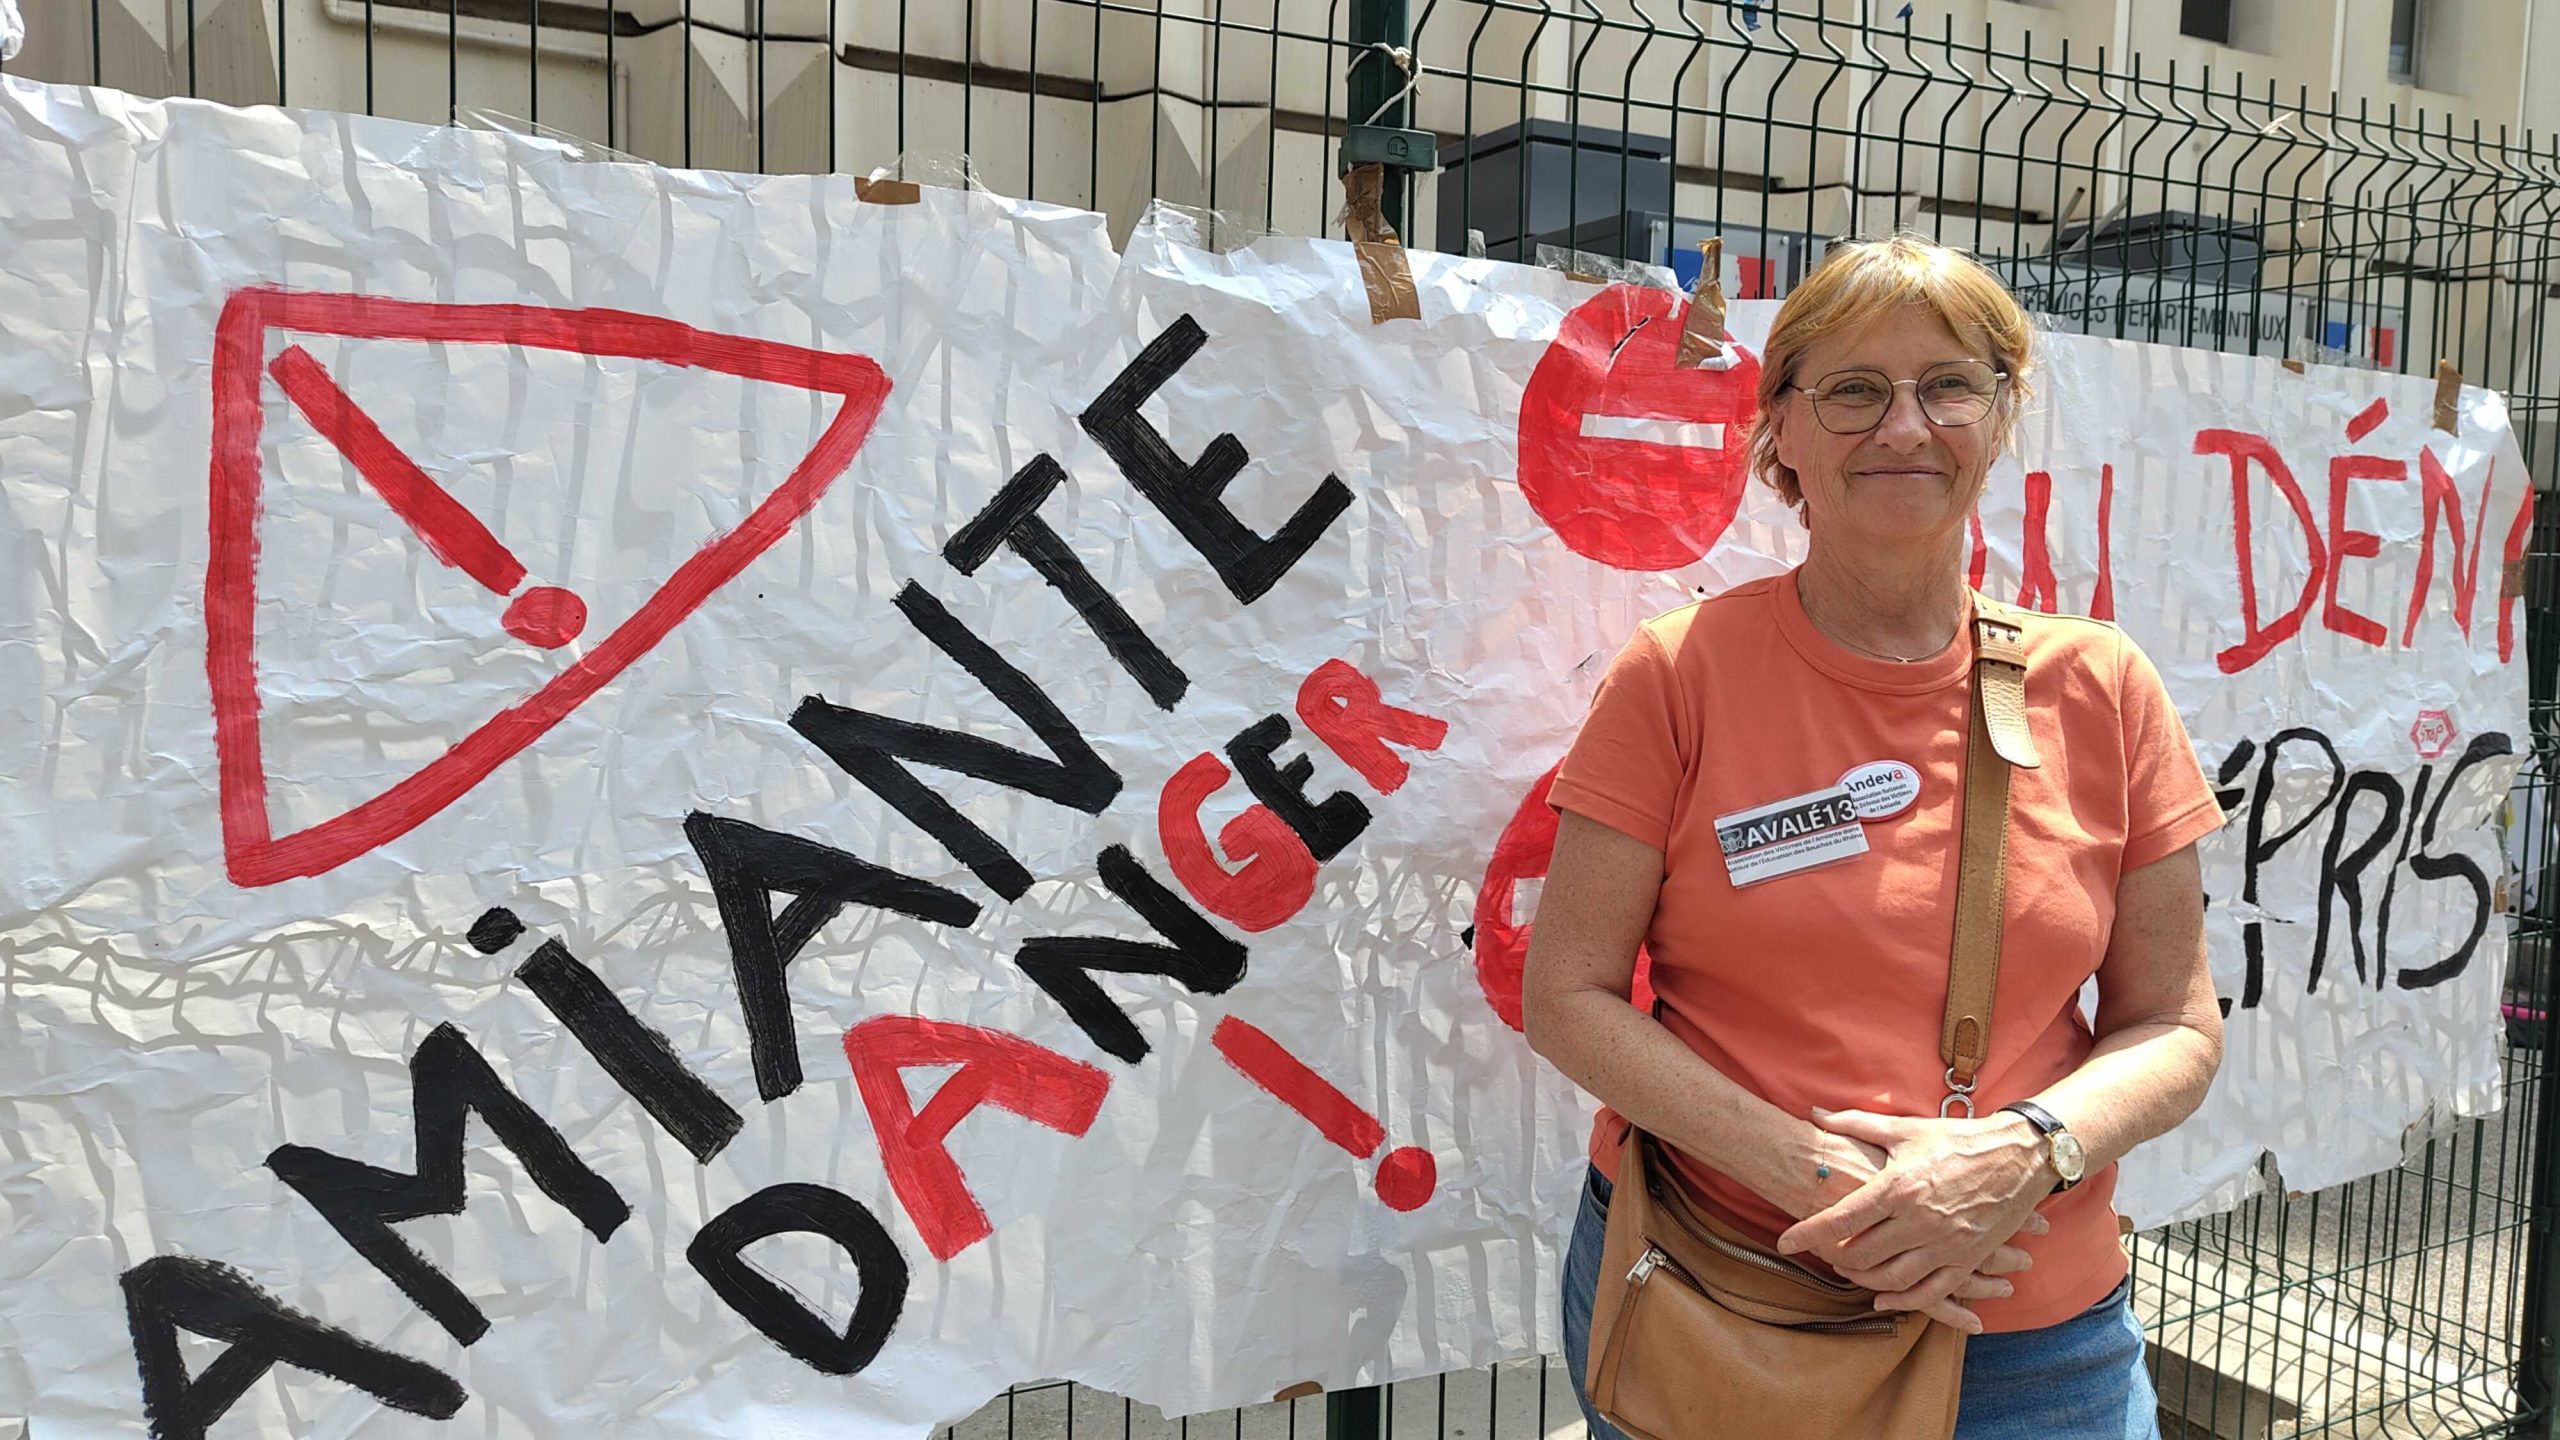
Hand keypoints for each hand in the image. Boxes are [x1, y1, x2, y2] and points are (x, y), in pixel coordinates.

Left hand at [1776, 1108, 2054, 1331]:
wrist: (2021, 1156)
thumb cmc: (1960, 1140)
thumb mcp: (1907, 1130)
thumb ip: (1857, 1125)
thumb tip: (1816, 1115)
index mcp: (1899, 1187)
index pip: (1841, 1219)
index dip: (1808, 1233)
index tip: (1785, 1242)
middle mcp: (1919, 1222)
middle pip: (1860, 1256)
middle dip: (1835, 1257)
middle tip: (1823, 1251)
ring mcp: (1945, 1245)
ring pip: (1891, 1279)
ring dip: (1863, 1280)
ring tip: (1848, 1269)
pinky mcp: (1967, 1259)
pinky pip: (1930, 1292)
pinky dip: (1902, 1300)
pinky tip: (1883, 1298)